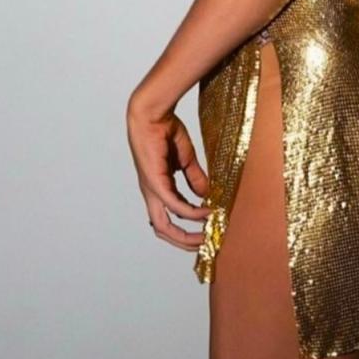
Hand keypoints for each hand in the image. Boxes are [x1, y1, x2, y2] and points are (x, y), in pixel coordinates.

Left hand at [126, 91, 210, 250]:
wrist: (153, 115)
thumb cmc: (165, 132)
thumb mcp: (185, 160)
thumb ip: (195, 178)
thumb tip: (206, 195)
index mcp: (157, 188)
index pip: (168, 218)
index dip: (185, 229)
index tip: (205, 230)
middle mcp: (152, 193)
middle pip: (162, 230)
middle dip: (183, 241)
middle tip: (204, 243)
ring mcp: (152, 190)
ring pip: (164, 225)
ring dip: (185, 234)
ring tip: (206, 235)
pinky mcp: (156, 182)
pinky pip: (175, 205)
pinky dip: (191, 212)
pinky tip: (206, 212)